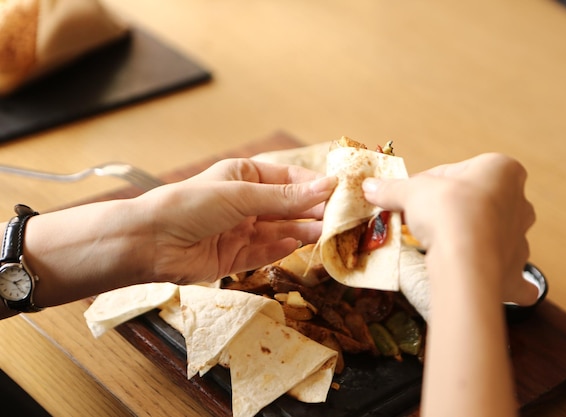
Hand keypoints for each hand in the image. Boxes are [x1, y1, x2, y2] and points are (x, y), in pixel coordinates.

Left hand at [140, 158, 336, 283]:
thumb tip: (327, 186)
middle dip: (313, 210)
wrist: (150, 242)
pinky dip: (281, 249)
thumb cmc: (190, 205)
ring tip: (329, 233)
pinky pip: (265, 252)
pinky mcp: (235, 258)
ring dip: (303, 231)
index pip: (289, 178)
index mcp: (245, 177)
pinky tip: (298, 245)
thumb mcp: (242, 195)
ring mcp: (241, 231)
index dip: (314, 184)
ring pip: (281, 231)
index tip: (341, 191)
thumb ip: (286, 197)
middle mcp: (245, 203)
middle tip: (342, 217)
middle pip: (288, 206)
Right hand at [362, 153, 536, 304]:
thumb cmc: (446, 211)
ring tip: (450, 249)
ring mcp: (521, 239)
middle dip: (459, 211)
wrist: (464, 258)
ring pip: (500, 237)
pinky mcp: (516, 272)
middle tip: (427, 222)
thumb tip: (370, 186)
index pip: (456, 173)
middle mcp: (519, 203)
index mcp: (502, 170)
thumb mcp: (411, 192)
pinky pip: (517, 277)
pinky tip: (501, 283)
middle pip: (481, 204)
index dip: (428, 185)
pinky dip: (511, 282)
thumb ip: (392, 188)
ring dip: (481, 242)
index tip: (409, 198)